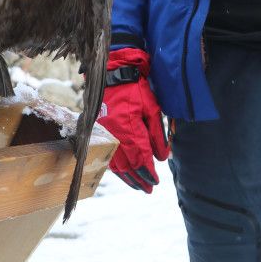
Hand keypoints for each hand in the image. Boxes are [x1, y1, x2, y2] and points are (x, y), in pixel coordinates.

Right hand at [97, 48, 169, 191]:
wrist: (113, 72)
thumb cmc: (135, 88)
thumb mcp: (152, 108)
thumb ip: (157, 134)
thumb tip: (162, 157)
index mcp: (129, 129)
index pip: (140, 158)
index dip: (148, 172)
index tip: (156, 181)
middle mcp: (114, 135)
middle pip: (127, 166)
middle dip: (139, 180)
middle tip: (148, 189)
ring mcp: (104, 134)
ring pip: (115, 164)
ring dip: (127, 177)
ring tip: (137, 185)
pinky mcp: (99, 131)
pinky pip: (106, 155)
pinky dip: (115, 167)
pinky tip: (123, 172)